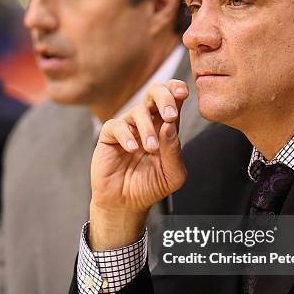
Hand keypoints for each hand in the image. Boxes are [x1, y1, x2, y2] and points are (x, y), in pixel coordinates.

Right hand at [89, 80, 188, 249]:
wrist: (126, 204)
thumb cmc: (151, 186)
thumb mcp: (172, 174)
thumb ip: (174, 151)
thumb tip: (171, 125)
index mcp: (166, 127)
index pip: (173, 99)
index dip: (177, 90)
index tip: (183, 93)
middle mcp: (147, 122)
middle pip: (154, 93)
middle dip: (164, 98)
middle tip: (170, 116)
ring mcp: (128, 127)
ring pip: (137, 111)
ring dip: (147, 128)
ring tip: (151, 149)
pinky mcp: (110, 136)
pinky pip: (117, 125)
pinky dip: (126, 135)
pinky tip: (132, 149)